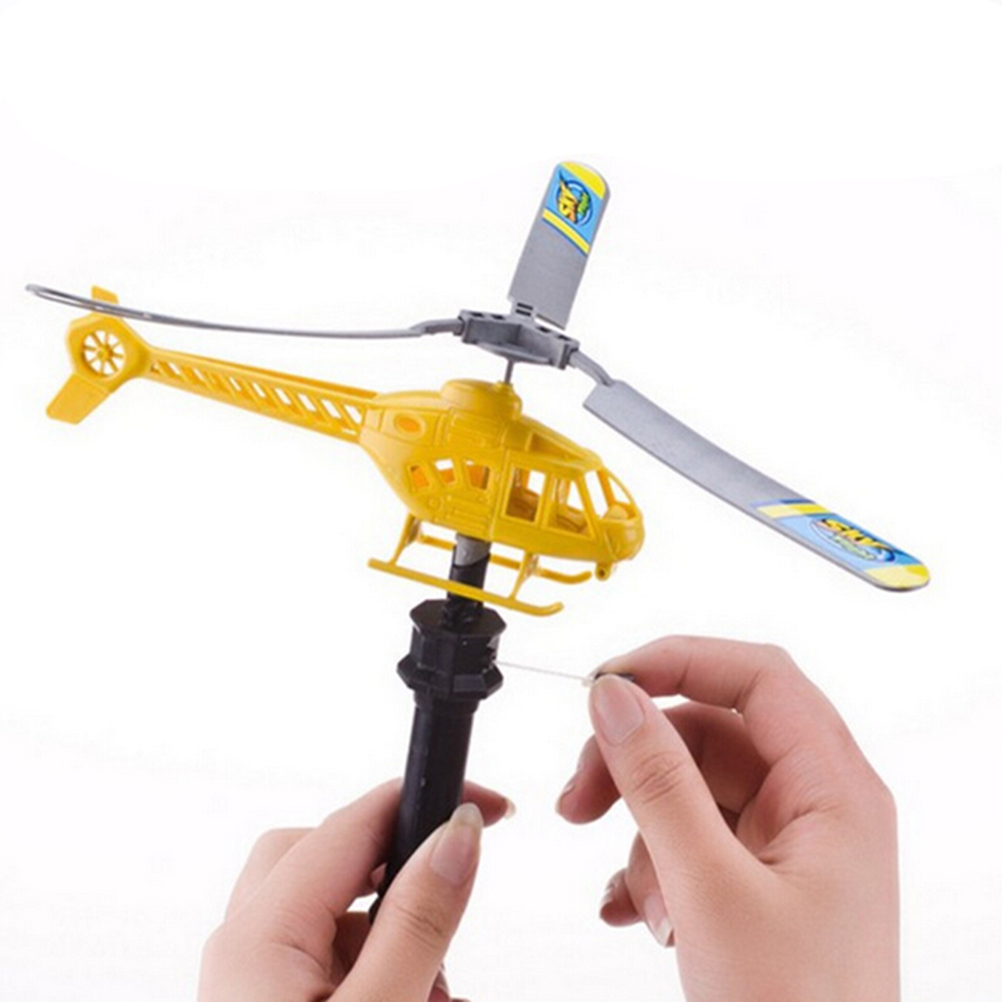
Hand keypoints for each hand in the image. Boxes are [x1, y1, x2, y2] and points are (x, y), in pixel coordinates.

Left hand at [199, 780, 511, 1001]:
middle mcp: (245, 950)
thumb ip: (416, 925)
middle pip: (328, 854)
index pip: (352, 824)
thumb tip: (455, 835)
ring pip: (332, 911)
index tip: (487, 806)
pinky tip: (413, 996)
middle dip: (398, 864)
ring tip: (436, 987)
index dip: (424, 802)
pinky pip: (327, 959)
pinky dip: (379, 967)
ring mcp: (253, 984)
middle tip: (453, 893)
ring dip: (395, 930)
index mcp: (257, 937)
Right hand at [557, 637, 898, 1001]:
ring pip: (689, 788)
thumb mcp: (710, 891)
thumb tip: (614, 697)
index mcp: (834, 790)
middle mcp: (815, 805)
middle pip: (708, 731)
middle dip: (635, 760)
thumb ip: (657, 781)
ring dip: (640, 832)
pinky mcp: (758, 880)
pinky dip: (649, 863)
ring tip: (630, 895)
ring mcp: (786, 844)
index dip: (678, 662)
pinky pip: (689, 836)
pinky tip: (631, 911)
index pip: (755, 675)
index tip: (607, 683)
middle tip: (579, 797)